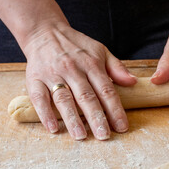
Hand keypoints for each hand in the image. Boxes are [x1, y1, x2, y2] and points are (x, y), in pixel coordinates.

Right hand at [24, 23, 136, 139]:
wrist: (45, 31)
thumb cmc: (76, 45)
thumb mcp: (100, 50)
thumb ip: (117, 67)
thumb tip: (133, 82)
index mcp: (91, 64)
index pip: (106, 90)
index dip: (115, 110)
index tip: (122, 127)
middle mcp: (73, 69)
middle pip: (86, 97)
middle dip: (96, 118)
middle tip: (104, 136)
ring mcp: (52, 74)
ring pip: (64, 99)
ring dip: (72, 119)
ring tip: (81, 136)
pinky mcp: (34, 78)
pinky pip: (39, 97)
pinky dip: (45, 113)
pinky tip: (52, 128)